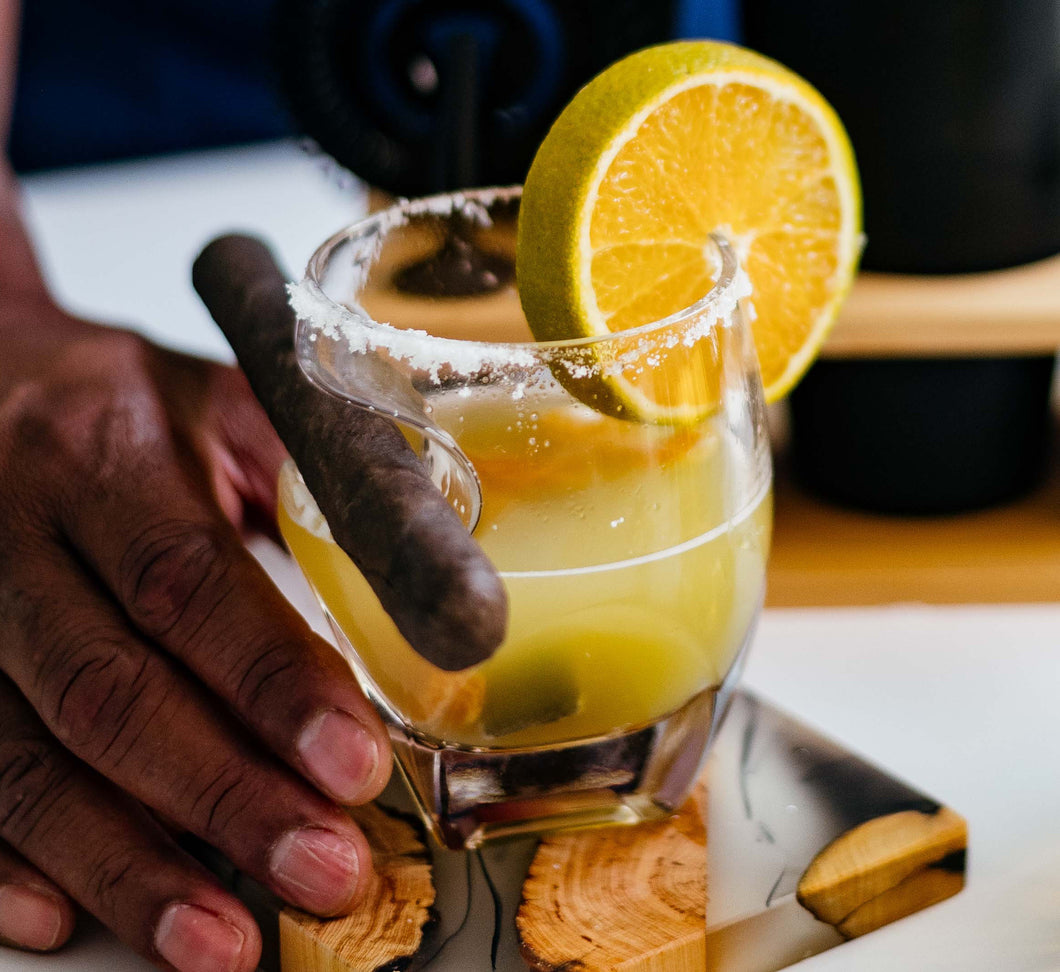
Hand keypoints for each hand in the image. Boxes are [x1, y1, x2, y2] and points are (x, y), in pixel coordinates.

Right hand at [0, 297, 392, 969]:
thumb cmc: (122, 400)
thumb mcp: (218, 398)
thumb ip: (310, 467)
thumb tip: (425, 558)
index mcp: (101, 453)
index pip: (185, 581)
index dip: (270, 681)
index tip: (353, 765)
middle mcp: (9, 535)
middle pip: (109, 688)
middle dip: (220, 795)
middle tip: (321, 870)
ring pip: (24, 755)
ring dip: (125, 861)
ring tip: (220, 940)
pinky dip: (3, 859)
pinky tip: (66, 912)